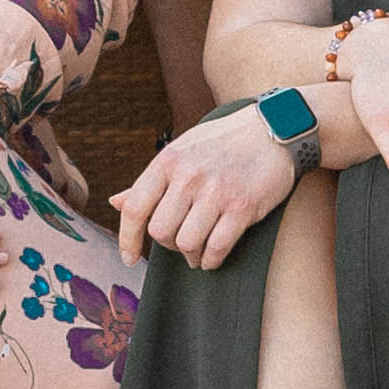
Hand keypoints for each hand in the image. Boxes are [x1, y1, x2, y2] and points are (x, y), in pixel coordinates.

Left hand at [115, 104, 305, 272]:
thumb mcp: (180, 151)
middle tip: (179, 242)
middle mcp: (188, 177)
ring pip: (187, 243)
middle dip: (167, 245)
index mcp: (167, 162)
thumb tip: (116, 202)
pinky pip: (217, 247)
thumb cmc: (222, 142)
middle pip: (160, 231)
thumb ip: (150, 181)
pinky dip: (212, 259)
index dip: (127, 239)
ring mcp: (216, 193)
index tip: (129, 258)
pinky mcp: (243, 207)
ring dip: (190, 255)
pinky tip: (213, 256)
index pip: (134, 208)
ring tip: (196, 252)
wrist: (273, 128)